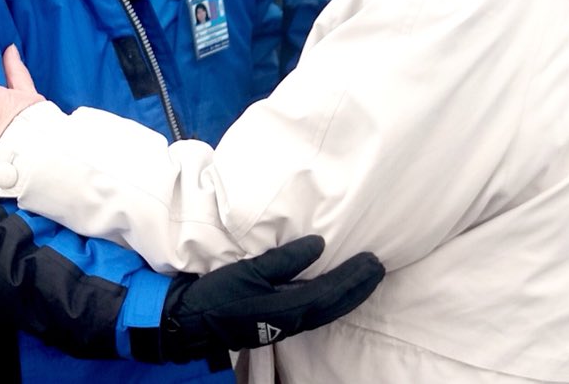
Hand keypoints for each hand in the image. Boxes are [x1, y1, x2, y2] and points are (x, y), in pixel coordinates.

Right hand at [130, 235, 383, 364]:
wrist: (190, 322)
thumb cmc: (218, 293)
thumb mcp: (249, 270)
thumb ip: (285, 259)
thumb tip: (319, 244)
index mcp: (288, 308)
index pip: (332, 292)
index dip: (355, 278)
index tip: (375, 262)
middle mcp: (292, 320)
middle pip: (335, 305)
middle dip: (359, 287)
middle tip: (378, 268)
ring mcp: (284, 323)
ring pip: (326, 310)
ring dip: (347, 293)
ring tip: (363, 276)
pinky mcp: (276, 321)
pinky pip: (314, 310)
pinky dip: (330, 298)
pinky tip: (332, 288)